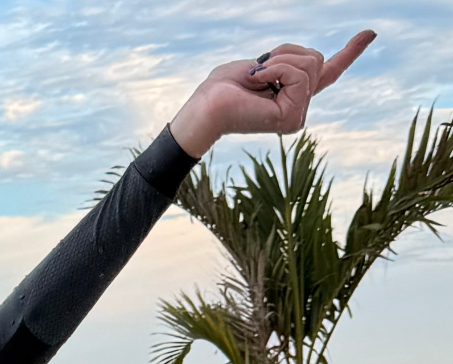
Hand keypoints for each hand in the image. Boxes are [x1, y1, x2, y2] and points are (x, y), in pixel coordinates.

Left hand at [169, 31, 375, 157]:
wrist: (204, 108)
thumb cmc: (222, 88)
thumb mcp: (259, 65)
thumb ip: (284, 64)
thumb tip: (310, 61)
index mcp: (292, 96)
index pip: (328, 73)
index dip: (350, 52)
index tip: (371, 33)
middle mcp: (299, 109)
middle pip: (316, 59)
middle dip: (285, 53)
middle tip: (257, 71)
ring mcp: (298, 116)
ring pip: (309, 64)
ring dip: (278, 60)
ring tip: (256, 78)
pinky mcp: (292, 118)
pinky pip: (298, 74)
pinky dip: (276, 69)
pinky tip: (257, 83)